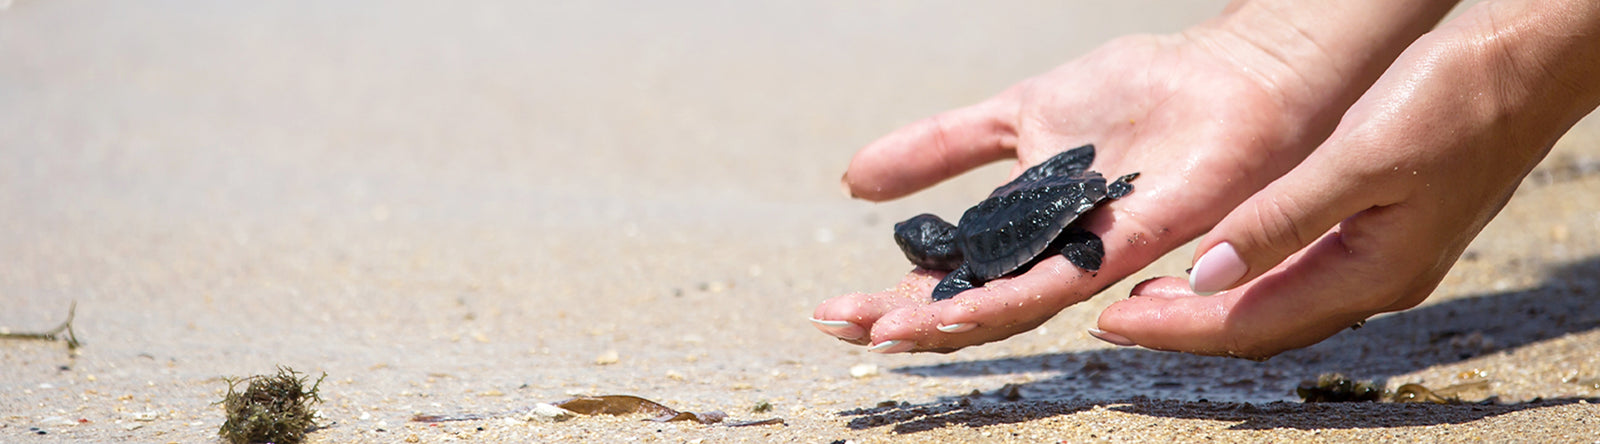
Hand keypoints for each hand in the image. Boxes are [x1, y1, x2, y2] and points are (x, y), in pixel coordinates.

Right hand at [812, 29, 1349, 352]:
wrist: (1226, 70)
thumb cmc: (1138, 91)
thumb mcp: (1015, 113)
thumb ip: (942, 146)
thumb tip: (853, 181)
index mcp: (1026, 230)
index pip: (948, 279)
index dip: (891, 298)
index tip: (830, 310)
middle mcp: (1055, 255)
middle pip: (969, 304)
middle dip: (899, 320)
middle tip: (835, 326)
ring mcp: (1093, 253)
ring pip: (1010, 307)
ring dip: (944, 322)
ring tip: (884, 331)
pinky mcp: (1136, 239)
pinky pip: (1067, 279)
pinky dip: (1009, 299)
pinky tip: (961, 314)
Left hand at [1097, 0, 1599, 358]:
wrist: (1527, 67)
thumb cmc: (1453, 101)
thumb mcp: (1359, 157)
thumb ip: (1281, 221)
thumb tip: (1206, 277)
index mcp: (1372, 273)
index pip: (1249, 324)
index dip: (1175, 329)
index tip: (1110, 323)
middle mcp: (1377, 280)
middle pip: (1261, 326)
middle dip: (1185, 327)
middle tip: (1117, 316)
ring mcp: (1384, 259)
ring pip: (1280, 305)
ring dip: (1214, 306)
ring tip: (1151, 296)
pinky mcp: (1384, 232)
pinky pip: (1300, 276)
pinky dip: (1249, 277)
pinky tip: (1218, 261)